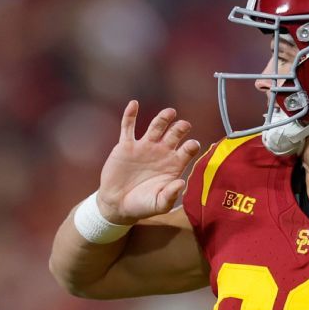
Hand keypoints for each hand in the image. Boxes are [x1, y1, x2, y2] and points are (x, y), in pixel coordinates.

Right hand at [96, 101, 201, 224]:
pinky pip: (128, 127)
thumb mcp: (159, 204)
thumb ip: (171, 195)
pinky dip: (130, 115)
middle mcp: (161, 152)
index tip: (191, 145)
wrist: (117, 205)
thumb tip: (182, 183)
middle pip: (175, 134)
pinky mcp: (125, 146)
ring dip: (163, 118)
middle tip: (184, 125)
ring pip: (156, 127)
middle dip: (180, 128)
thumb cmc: (142, 205)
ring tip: (170, 113)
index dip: (191, 145)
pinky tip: (134, 104)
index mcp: (173, 164)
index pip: (187, 149)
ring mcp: (144, 147)